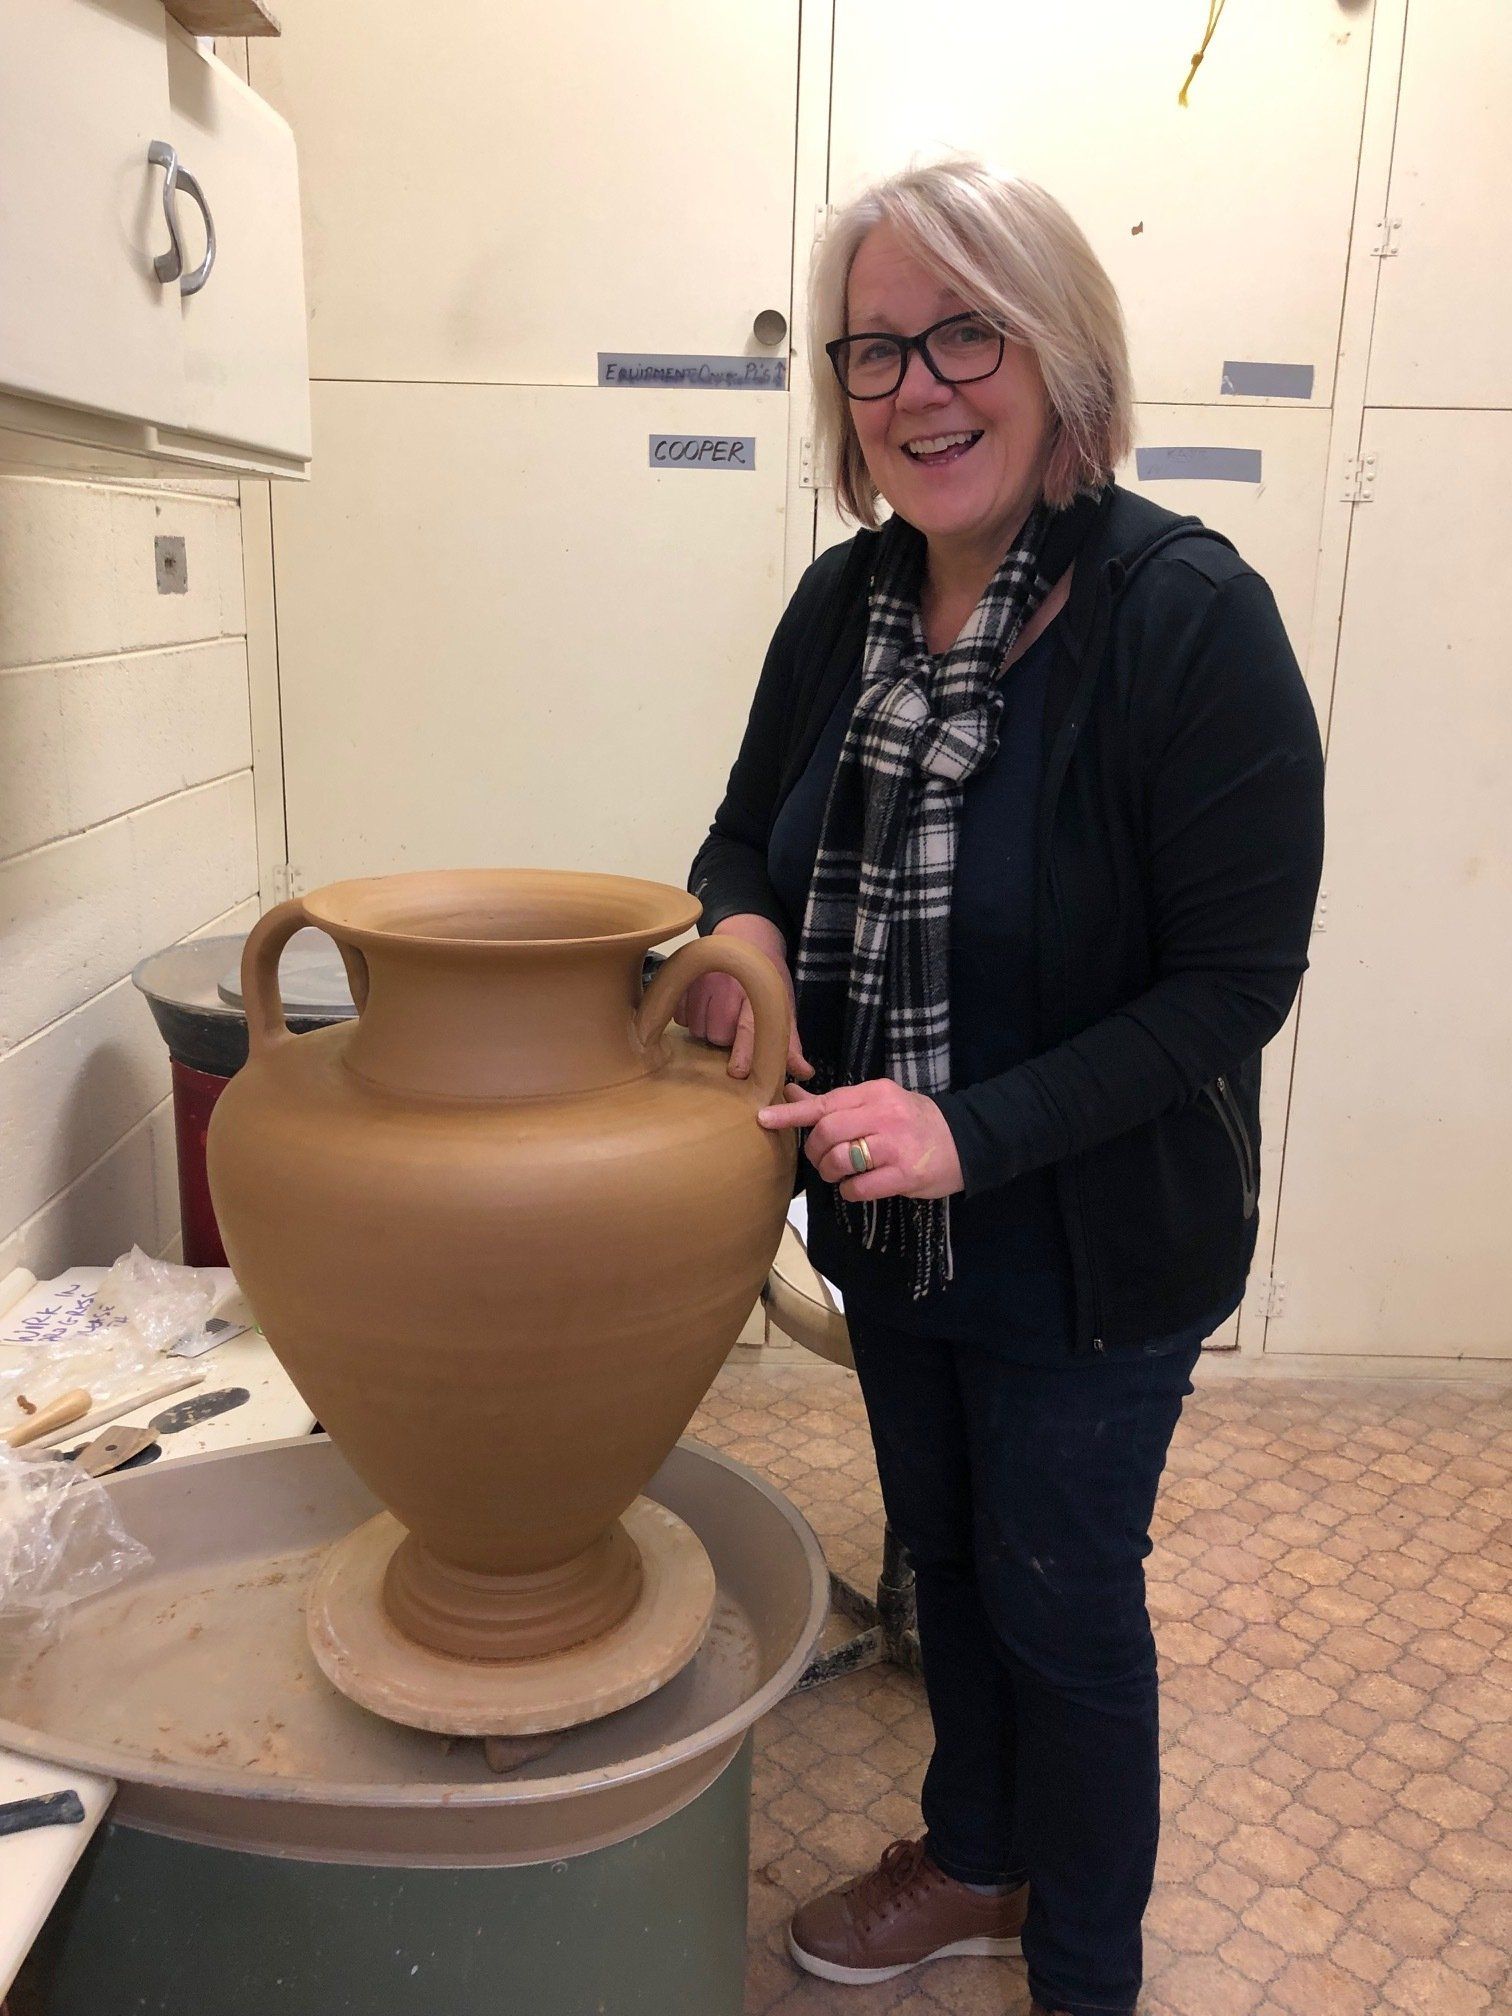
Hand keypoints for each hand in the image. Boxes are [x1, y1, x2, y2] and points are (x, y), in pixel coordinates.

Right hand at [673, 913, 813, 1082]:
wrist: (744, 939)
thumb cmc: (766, 978)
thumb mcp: (782, 1004)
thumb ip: (789, 1040)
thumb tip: (804, 1072)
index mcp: (758, 994)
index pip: (748, 1028)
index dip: (743, 1052)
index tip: (737, 1072)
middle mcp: (727, 986)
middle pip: (717, 1036)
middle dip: (725, 1039)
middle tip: (734, 1024)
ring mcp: (702, 981)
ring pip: (697, 1029)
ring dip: (707, 1030)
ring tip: (719, 1013)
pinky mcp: (683, 980)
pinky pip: (680, 1017)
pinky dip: (690, 1018)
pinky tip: (703, 1006)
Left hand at [757, 1078, 963, 1201]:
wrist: (966, 1140)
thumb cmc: (914, 1121)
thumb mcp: (878, 1102)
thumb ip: (836, 1103)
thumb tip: (791, 1093)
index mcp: (874, 1093)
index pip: (824, 1103)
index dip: (791, 1113)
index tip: (764, 1119)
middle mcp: (883, 1115)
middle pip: (826, 1133)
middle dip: (814, 1152)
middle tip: (821, 1159)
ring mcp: (894, 1146)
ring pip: (839, 1161)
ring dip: (830, 1173)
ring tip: (840, 1174)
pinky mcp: (904, 1174)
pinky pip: (859, 1188)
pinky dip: (850, 1191)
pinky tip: (860, 1187)